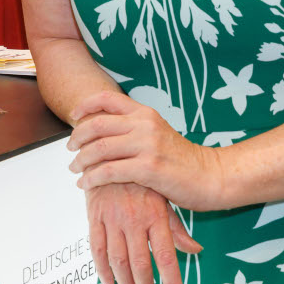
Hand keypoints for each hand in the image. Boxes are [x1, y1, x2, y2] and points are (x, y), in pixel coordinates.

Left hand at [68, 90, 220, 209]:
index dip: (85, 106)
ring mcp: (147, 145)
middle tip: (70, 149)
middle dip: (77, 137)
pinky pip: (109, 171)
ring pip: (99, 148)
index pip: (107, 99)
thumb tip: (105, 133)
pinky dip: (92, 178)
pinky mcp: (148, 168)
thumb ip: (136, 130)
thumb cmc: (184, 161)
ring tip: (75, 170)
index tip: (73, 116)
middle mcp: (145, 124)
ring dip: (81, 160)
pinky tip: (86, 184)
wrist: (213, 177)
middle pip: (97, 124)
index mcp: (146, 113)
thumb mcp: (159, 135)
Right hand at [85, 183, 201, 283]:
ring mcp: (112, 218)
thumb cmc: (143, 177)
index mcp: (156, 215)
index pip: (166, 257)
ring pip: (118, 261)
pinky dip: (102, 270)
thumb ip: (177, 228)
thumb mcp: (165, 198)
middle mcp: (134, 219)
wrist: (111, 150)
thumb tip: (196, 251)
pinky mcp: (95, 216)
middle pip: (140, 264)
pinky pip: (96, 249)